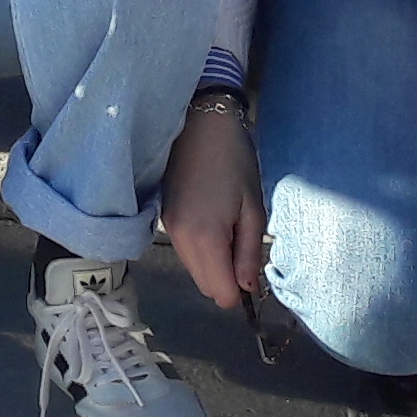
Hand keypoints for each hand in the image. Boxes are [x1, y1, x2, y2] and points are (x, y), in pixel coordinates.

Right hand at [160, 101, 268, 306]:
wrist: (200, 123)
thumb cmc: (235, 162)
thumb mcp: (252, 208)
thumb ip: (249, 253)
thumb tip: (247, 287)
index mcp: (204, 238)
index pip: (221, 294)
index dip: (241, 291)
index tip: (251, 268)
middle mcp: (180, 239)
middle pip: (205, 286)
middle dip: (226, 278)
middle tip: (243, 245)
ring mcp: (168, 228)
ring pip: (194, 269)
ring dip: (213, 263)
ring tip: (229, 228)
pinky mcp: (164, 218)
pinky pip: (185, 251)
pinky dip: (201, 248)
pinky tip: (212, 219)